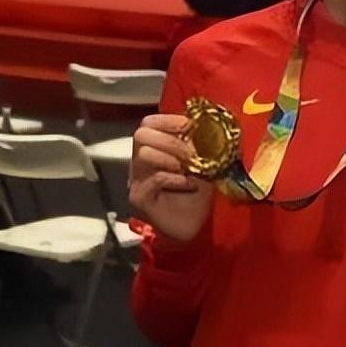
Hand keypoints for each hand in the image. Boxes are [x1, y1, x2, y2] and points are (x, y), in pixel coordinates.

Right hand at [129, 114, 213, 243]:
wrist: (196, 226)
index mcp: (155, 148)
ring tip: (190, 168)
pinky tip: (188, 183)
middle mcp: (141, 161)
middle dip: (170, 139)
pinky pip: (153, 178)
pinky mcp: (140, 197)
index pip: (149, 122)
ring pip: (144, 154)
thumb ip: (200, 143)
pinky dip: (174, 178)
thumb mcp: (203, 162)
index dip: (167, 120)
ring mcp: (137, 179)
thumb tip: (208, 123)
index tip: (188, 125)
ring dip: (172, 158)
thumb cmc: (198, 192)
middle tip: (191, 152)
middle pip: (142, 135)